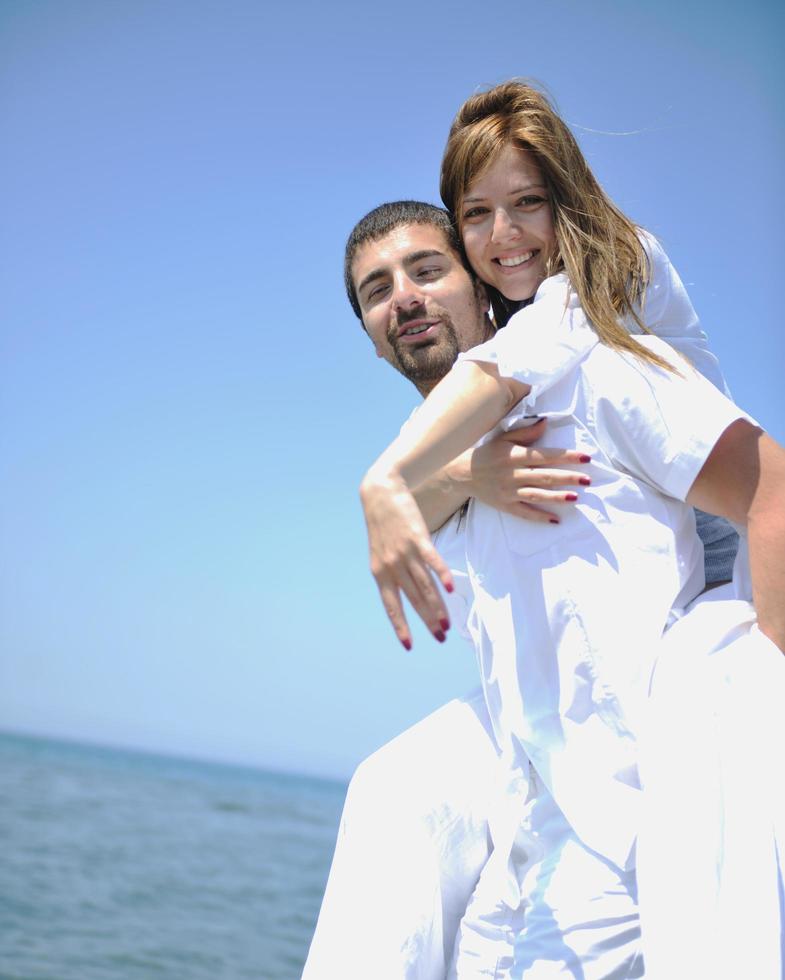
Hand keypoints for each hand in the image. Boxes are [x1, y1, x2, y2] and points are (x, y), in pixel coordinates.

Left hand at [360, 467, 453, 650]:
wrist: (380, 493)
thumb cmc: (384, 525)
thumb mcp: (381, 553)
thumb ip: (394, 573)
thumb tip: (410, 593)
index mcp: (380, 573)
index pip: (391, 606)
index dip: (400, 626)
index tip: (409, 646)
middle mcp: (391, 566)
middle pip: (413, 599)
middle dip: (426, 621)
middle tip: (440, 638)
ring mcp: (405, 552)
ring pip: (424, 585)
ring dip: (437, 607)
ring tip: (447, 624)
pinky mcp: (418, 537)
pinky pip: (431, 561)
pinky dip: (441, 576)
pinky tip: (450, 590)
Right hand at [462, 418, 590, 522]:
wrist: (461, 473)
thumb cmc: (487, 452)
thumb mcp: (503, 438)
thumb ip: (526, 432)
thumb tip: (546, 423)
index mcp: (515, 455)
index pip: (545, 455)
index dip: (566, 456)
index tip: (586, 457)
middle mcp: (513, 474)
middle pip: (545, 476)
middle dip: (568, 478)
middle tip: (588, 479)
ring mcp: (509, 491)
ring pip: (537, 494)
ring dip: (557, 497)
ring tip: (576, 497)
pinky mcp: (505, 505)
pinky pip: (524, 512)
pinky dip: (539, 516)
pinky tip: (556, 519)